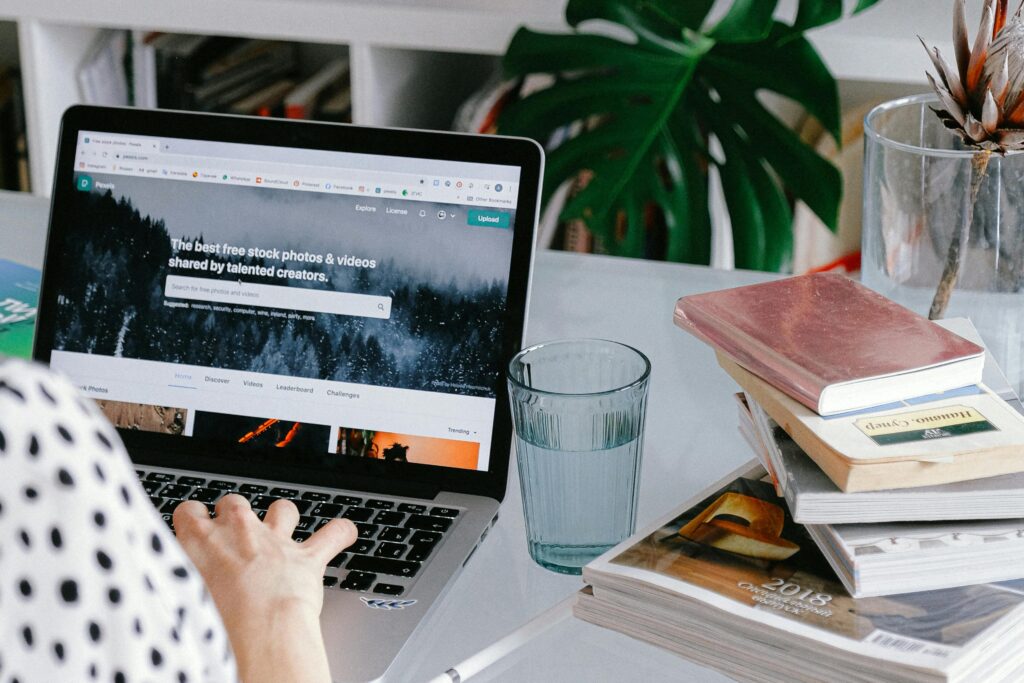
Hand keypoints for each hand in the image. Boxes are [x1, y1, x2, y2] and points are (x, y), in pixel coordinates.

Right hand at [174, 495, 355, 682]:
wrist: (258, 632)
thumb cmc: (213, 625)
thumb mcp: (175, 602)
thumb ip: (174, 585)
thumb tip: (167, 591)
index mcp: (200, 541)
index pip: (189, 511)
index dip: (193, 520)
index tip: (194, 529)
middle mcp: (239, 532)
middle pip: (234, 503)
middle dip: (234, 514)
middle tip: (232, 535)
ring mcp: (276, 542)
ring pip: (282, 509)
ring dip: (282, 517)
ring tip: (281, 528)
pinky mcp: (307, 557)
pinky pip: (333, 534)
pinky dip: (340, 533)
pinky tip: (344, 533)